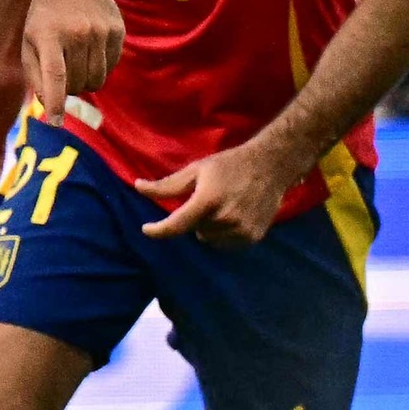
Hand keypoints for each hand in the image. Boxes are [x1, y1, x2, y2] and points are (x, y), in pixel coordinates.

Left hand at [21, 0, 122, 124]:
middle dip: (68, 89)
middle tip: (61, 73)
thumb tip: (48, 105)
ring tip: (74, 62)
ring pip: (97, 80)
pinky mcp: (118, 31)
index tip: (55, 123)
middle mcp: (78, 34)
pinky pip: (111, 66)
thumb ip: (35, 75)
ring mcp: (100, 32)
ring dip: (85, 81)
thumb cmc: (44, 17)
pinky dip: (100, 67)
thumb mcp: (29, 41)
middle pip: (78, 84)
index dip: (55, 103)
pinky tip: (89, 49)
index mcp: (49, 36)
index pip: (55, 77)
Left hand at [136, 140, 300, 248]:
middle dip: (195, 218)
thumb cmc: (230, 165)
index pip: (176, 225)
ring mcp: (240, 231)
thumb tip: (137, 187)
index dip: (158, 230)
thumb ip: (167, 184)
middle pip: (193, 230)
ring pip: (208, 239)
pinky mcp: (252, 237)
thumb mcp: (197, 169)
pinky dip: (224, 234)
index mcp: (207, 200)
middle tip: (209, 199)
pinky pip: (225, 244)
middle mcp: (224, 219)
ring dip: (209, 227)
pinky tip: (234, 215)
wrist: (271, 167)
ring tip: (223, 206)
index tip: (146, 229)